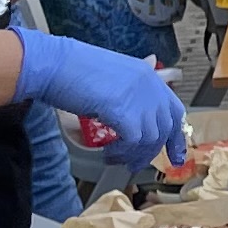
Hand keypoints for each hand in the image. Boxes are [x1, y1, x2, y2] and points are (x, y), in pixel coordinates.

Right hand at [15, 28, 186, 166]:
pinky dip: (122, 152)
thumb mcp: (110, 76)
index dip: (175, 135)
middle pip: (165, 127)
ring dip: (133, 154)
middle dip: (153, 150)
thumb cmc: (72, 70)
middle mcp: (149, 85)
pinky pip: (133, 142)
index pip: (173, 109)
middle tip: (135, 163)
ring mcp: (138, 97)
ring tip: (114, 157)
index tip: (175, 154)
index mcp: (147, 75)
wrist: (52, 64)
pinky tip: (108, 153)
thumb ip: (129, 91)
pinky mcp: (124, 110)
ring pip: (150, 138)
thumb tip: (136, 107)